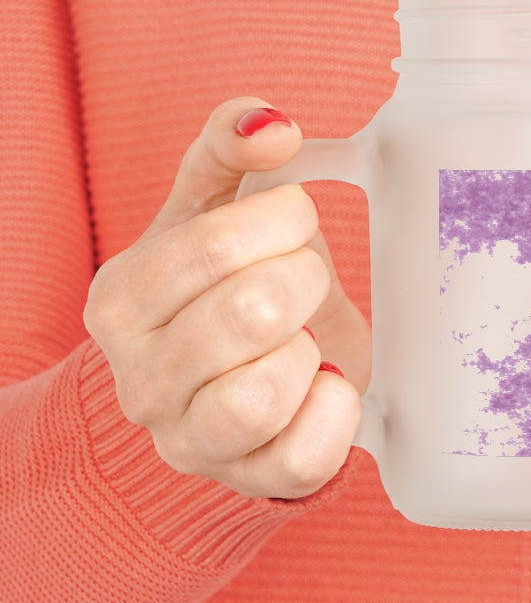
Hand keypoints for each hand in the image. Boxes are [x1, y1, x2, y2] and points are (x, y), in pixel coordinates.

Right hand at [84, 98, 368, 498]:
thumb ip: (229, 146)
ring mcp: (189, 440)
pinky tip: (324, 381)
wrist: (232, 373)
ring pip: (264, 394)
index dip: (282, 220)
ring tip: (304, 336)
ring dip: (310, 349)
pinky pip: (304, 457)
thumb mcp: (214, 204)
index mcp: (122, 299)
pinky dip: (335, 410)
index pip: (215, 245)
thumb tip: (271, 123)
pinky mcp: (248, 480)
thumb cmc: (224, 282)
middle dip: (304, 280)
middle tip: (305, 279)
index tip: (295, 220)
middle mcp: (139, 379)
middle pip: (251, 313)